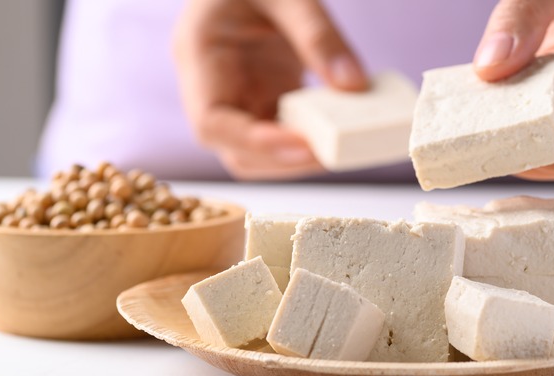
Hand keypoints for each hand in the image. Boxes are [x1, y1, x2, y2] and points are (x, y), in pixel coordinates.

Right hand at [172, 0, 366, 179]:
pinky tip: (342, 132)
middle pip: (235, 151)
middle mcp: (212, 87)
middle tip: (333, 152)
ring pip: (259, 154)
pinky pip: (283, 135)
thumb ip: (319, 36)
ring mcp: (237, 99)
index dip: (254, 144)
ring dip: (299, 158)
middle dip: (283, 160)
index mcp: (199, 56)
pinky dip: (311, 141)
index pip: (211, 123)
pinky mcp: (263, 101)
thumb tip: (354, 86)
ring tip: (342, 146)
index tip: (302, 146)